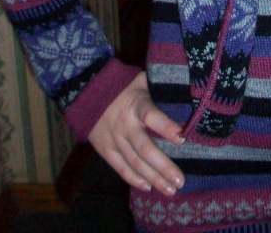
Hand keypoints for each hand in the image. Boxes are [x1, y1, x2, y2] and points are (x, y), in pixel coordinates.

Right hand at [89, 72, 185, 194]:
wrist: (86, 93)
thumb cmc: (122, 86)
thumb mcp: (141, 80)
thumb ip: (158, 87)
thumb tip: (184, 91)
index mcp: (136, 105)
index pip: (151, 116)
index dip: (166, 127)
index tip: (182, 138)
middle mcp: (125, 125)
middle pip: (145, 149)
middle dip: (163, 166)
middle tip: (180, 180)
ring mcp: (115, 140)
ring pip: (135, 163)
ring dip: (153, 178)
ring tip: (170, 190)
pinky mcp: (106, 150)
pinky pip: (121, 168)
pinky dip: (134, 179)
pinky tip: (148, 187)